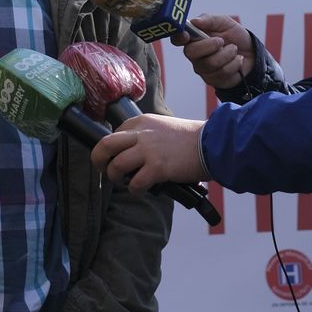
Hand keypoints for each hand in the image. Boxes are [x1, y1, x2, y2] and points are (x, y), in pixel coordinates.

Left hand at [91, 114, 208, 192]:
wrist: (213, 143)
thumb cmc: (191, 139)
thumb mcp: (163, 127)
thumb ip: (146, 136)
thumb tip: (132, 153)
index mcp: (142, 122)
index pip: (114, 134)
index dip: (109, 149)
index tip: (112, 158)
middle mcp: (142, 133)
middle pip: (105, 145)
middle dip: (98, 160)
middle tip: (102, 169)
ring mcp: (148, 150)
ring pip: (116, 166)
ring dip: (116, 178)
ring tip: (125, 182)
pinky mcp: (158, 167)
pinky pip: (135, 183)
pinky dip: (135, 190)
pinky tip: (141, 190)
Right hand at [177, 14, 251, 89]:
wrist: (251, 53)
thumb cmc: (234, 36)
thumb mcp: (225, 22)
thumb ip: (210, 20)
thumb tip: (195, 21)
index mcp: (194, 38)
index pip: (177, 38)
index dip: (178, 37)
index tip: (187, 35)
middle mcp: (194, 54)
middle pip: (191, 53)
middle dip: (210, 45)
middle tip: (222, 41)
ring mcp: (202, 68)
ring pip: (210, 63)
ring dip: (227, 54)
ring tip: (234, 49)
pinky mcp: (213, 79)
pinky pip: (221, 73)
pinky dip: (234, 64)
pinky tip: (237, 60)